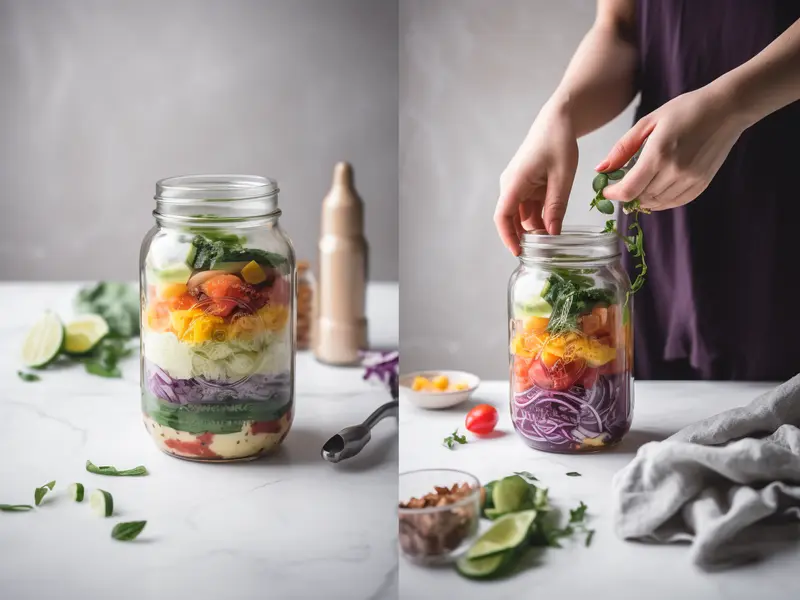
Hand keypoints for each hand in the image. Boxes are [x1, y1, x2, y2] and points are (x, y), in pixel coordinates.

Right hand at [495, 101, 578, 254]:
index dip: (508, 237)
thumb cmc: (558, 142)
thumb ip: (556, 206)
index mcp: (514, 182)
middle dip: (524, 237)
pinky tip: (552, 226)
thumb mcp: (562, 177)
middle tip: (544, 254)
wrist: (557, 121)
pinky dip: (539, 218)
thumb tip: (552, 234)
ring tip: (552, 242)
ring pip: (521, 215)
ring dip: (534, 228)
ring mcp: (517, 186)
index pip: (502, 217)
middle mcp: (510, 186)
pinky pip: (528, 207)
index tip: (519, 253)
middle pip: (511, 219)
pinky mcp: (525, 185)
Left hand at [596, 84, 744, 210]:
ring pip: (657, 203)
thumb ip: (622, 148)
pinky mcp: (701, 184)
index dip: (613, 194)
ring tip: (638, 184)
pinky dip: (660, 201)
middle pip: (641, 198)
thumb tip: (600, 169)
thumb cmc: (685, 110)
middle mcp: (675, 171)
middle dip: (626, 195)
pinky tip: (656, 188)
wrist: (726, 108)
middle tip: (621, 183)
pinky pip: (674, 203)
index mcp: (658, 154)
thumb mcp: (648, 122)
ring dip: (642, 199)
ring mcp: (690, 180)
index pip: (628, 190)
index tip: (606, 189)